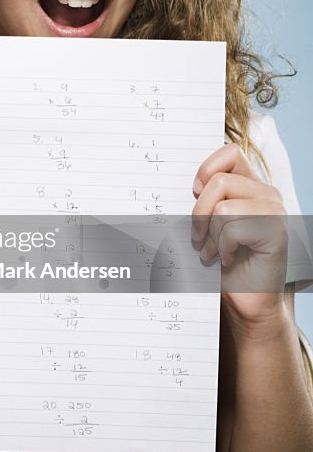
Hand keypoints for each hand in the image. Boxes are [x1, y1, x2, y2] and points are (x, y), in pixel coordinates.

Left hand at [191, 144, 287, 328]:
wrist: (244, 299)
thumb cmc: (223, 261)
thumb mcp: (208, 224)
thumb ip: (204, 200)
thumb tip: (174, 185)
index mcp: (249, 185)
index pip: (230, 152)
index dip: (206, 167)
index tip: (194, 191)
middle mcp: (266, 193)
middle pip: (219, 180)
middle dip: (199, 212)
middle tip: (198, 238)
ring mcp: (275, 211)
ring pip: (224, 206)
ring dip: (211, 234)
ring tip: (212, 252)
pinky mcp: (277, 231)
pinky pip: (234, 228)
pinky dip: (223, 248)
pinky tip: (228, 260)